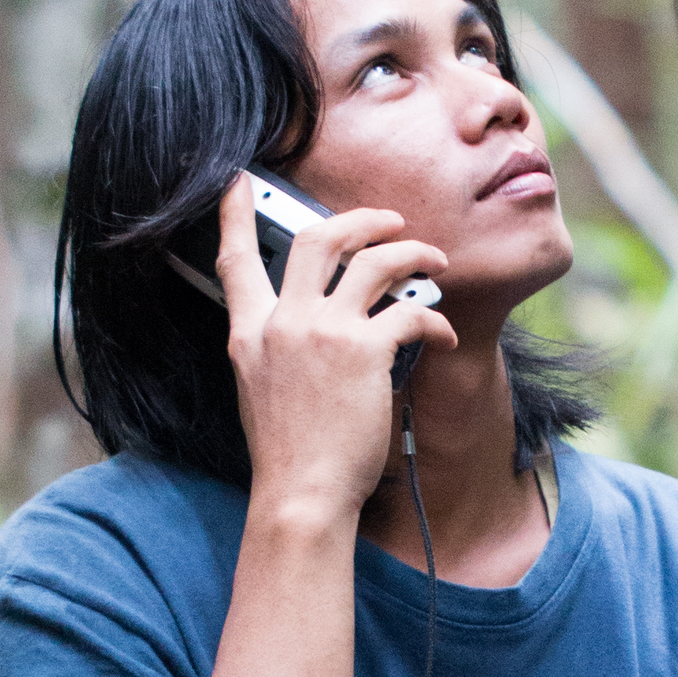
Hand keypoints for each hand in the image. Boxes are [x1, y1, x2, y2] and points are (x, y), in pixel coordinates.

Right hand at [218, 180, 453, 524]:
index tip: (238, 182)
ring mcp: (323, 331)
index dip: (234, 213)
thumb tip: (316, 324)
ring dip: (413, 253)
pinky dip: (434, 320)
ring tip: (434, 261)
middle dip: (361, 220)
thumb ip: (276, 348)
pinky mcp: (365, 351)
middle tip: (390, 223)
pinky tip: (443, 336)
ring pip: (375, 260)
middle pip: (318, 238)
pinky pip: (411, 314)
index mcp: (249, 333)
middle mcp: (282, 321)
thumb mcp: (258, 390)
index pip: (235, 260)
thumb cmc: (288, 456)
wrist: (301, 495)